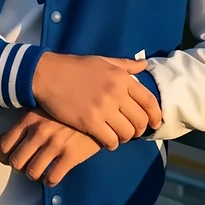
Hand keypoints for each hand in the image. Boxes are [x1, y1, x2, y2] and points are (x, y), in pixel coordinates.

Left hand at [0, 109, 100, 186]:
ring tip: (42, 170)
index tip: (11, 159)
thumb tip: (12, 138)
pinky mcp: (70, 155)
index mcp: (30, 118)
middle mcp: (40, 131)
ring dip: (35, 175)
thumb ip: (29, 121)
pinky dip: (50, 180)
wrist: (99, 111)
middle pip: (16, 162)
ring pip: (32, 173)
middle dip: (21, 168)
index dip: (5, 156)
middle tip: (28, 165)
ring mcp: (55, 144)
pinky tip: (54, 173)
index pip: (5, 144)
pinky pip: (51, 178)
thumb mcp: (46, 108)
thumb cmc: (70, 110)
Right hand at [31, 53, 161, 150]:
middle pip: (140, 120)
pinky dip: (111, 143)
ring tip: (118, 135)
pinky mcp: (90, 122)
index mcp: (121, 77)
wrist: (49, 75)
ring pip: (127, 133)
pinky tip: (106, 139)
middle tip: (132, 131)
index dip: (156, 115)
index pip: (149, 101)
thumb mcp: (103, 61)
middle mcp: (116, 92)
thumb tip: (144, 65)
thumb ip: (126, 64)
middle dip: (139, 129)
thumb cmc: (76, 67)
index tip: (155, 123)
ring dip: (125, 137)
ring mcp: (103, 108)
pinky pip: (110, 141)